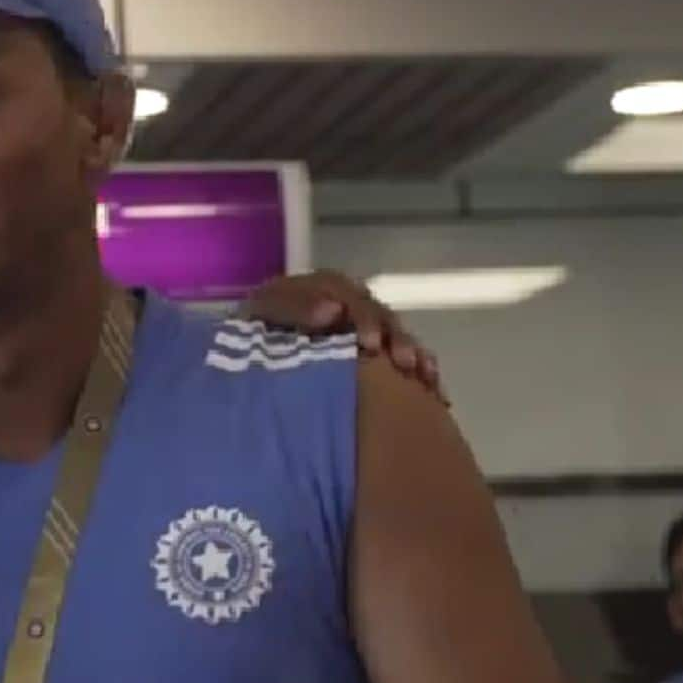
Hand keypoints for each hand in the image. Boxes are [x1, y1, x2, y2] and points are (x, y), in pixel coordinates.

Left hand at [241, 269, 445, 403]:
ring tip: (422, 375)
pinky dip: (421, 372)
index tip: (368, 343)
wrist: (246, 355)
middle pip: (378, 315)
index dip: (363, 317)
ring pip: (394, 335)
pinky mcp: (372, 353)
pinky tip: (436, 393)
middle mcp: (347, 304)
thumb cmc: (254, 331)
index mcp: (322, 288)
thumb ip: (294, 308)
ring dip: (411, 352)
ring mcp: (361, 328)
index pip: (349, 296)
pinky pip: (403, 357)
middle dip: (393, 337)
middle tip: (402, 363)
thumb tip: (333, 310)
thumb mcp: (263, 313)